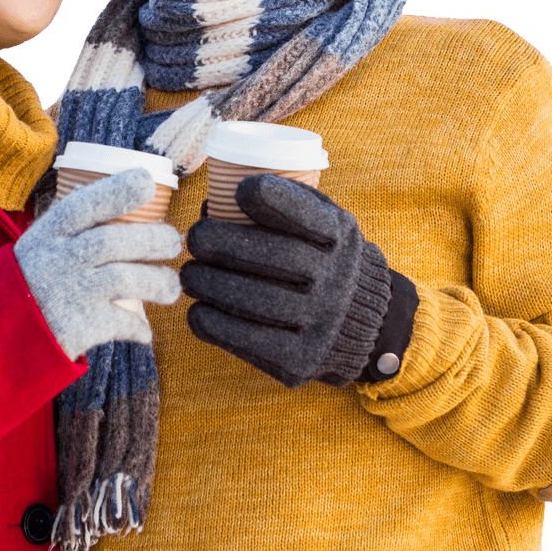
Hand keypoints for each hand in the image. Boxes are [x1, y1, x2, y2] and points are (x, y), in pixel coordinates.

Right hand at [15, 168, 181, 358]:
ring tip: (171, 287)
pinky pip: (121, 322)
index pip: (84, 205)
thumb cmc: (37, 277)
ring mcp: (68, 293)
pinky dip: (140, 327)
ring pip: (124, 279)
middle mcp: (59, 259)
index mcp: (51, 232)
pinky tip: (144, 330)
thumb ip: (81, 223)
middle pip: (113, 241)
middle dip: (152, 239)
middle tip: (173, 243)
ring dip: (157, 282)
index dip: (117, 191)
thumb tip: (136, 191)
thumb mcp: (45, 241)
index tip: (147, 183)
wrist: (2, 329)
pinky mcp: (77, 326)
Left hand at [180, 174, 390, 386]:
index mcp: (340, 236)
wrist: (362, 321)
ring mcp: (322, 322)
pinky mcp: (301, 359)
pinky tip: (198, 311)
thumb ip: (279, 206)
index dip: (274, 199)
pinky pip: (249, 341)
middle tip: (195, 237)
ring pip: (257, 301)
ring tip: (189, 274)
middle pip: (278, 257)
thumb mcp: (318, 222)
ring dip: (211, 285)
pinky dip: (214, 325)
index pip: (309, 216)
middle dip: (226, 243)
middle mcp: (337, 279)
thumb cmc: (318, 257)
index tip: (239, 191)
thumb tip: (212, 204)